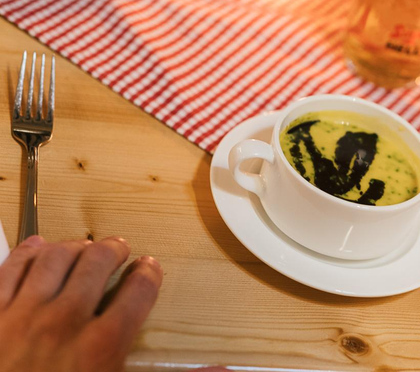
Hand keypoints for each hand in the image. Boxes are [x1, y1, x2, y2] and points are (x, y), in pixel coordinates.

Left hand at [0, 235, 162, 371]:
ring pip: (55, 257)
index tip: (148, 268)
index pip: (138, 291)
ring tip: (83, 245)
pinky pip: (9, 269)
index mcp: (100, 348)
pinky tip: (38, 246)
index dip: (148, 273)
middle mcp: (64, 322)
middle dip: (114, 249)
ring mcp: (21, 316)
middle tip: (119, 249)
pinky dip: (27, 252)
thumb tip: (213, 368)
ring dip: (75, 245)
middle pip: (98, 262)